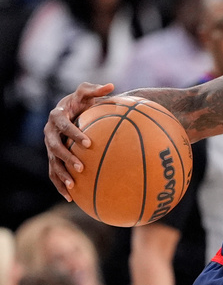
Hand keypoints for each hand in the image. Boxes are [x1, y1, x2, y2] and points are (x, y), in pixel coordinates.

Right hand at [44, 82, 114, 199]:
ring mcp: (50, 146)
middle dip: (66, 158)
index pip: (64, 126)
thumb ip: (96, 89)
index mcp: (57, 116)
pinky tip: (71, 199)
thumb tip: (112, 85)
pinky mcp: (53, 158)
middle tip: (81, 167)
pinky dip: (60, 186)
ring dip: (61, 175)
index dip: (74, 134)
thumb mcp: (86, 93)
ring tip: (73, 186)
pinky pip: (54, 174)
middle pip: (54, 147)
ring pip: (52, 163)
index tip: (88, 143)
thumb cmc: (81, 101)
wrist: (69, 110)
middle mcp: (49, 132)